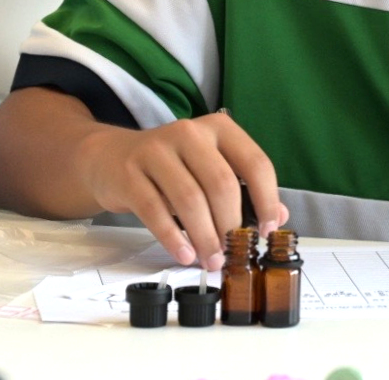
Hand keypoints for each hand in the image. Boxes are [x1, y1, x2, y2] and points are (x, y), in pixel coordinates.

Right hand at [76, 112, 286, 270]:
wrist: (110, 157)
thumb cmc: (171, 166)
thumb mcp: (209, 167)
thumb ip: (244, 188)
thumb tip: (278, 217)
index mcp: (219, 128)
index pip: (255, 163)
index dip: (267, 199)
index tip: (267, 230)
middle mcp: (189, 133)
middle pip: (221, 184)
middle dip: (230, 225)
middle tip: (233, 253)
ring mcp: (157, 151)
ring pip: (190, 199)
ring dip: (204, 236)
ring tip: (212, 260)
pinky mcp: (130, 173)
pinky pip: (155, 210)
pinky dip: (173, 237)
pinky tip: (185, 254)